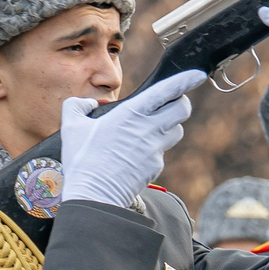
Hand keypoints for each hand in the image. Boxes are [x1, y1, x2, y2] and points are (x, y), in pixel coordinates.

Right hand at [60, 71, 206, 208]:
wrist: (94, 195)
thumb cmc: (82, 160)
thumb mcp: (71, 125)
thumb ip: (77, 105)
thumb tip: (89, 104)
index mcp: (131, 113)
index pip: (166, 91)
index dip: (185, 80)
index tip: (197, 74)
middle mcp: (148, 129)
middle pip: (182, 109)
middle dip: (180, 102)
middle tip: (170, 103)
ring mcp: (154, 149)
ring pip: (176, 131)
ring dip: (170, 126)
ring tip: (151, 128)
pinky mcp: (155, 167)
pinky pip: (162, 152)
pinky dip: (154, 149)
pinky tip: (136, 154)